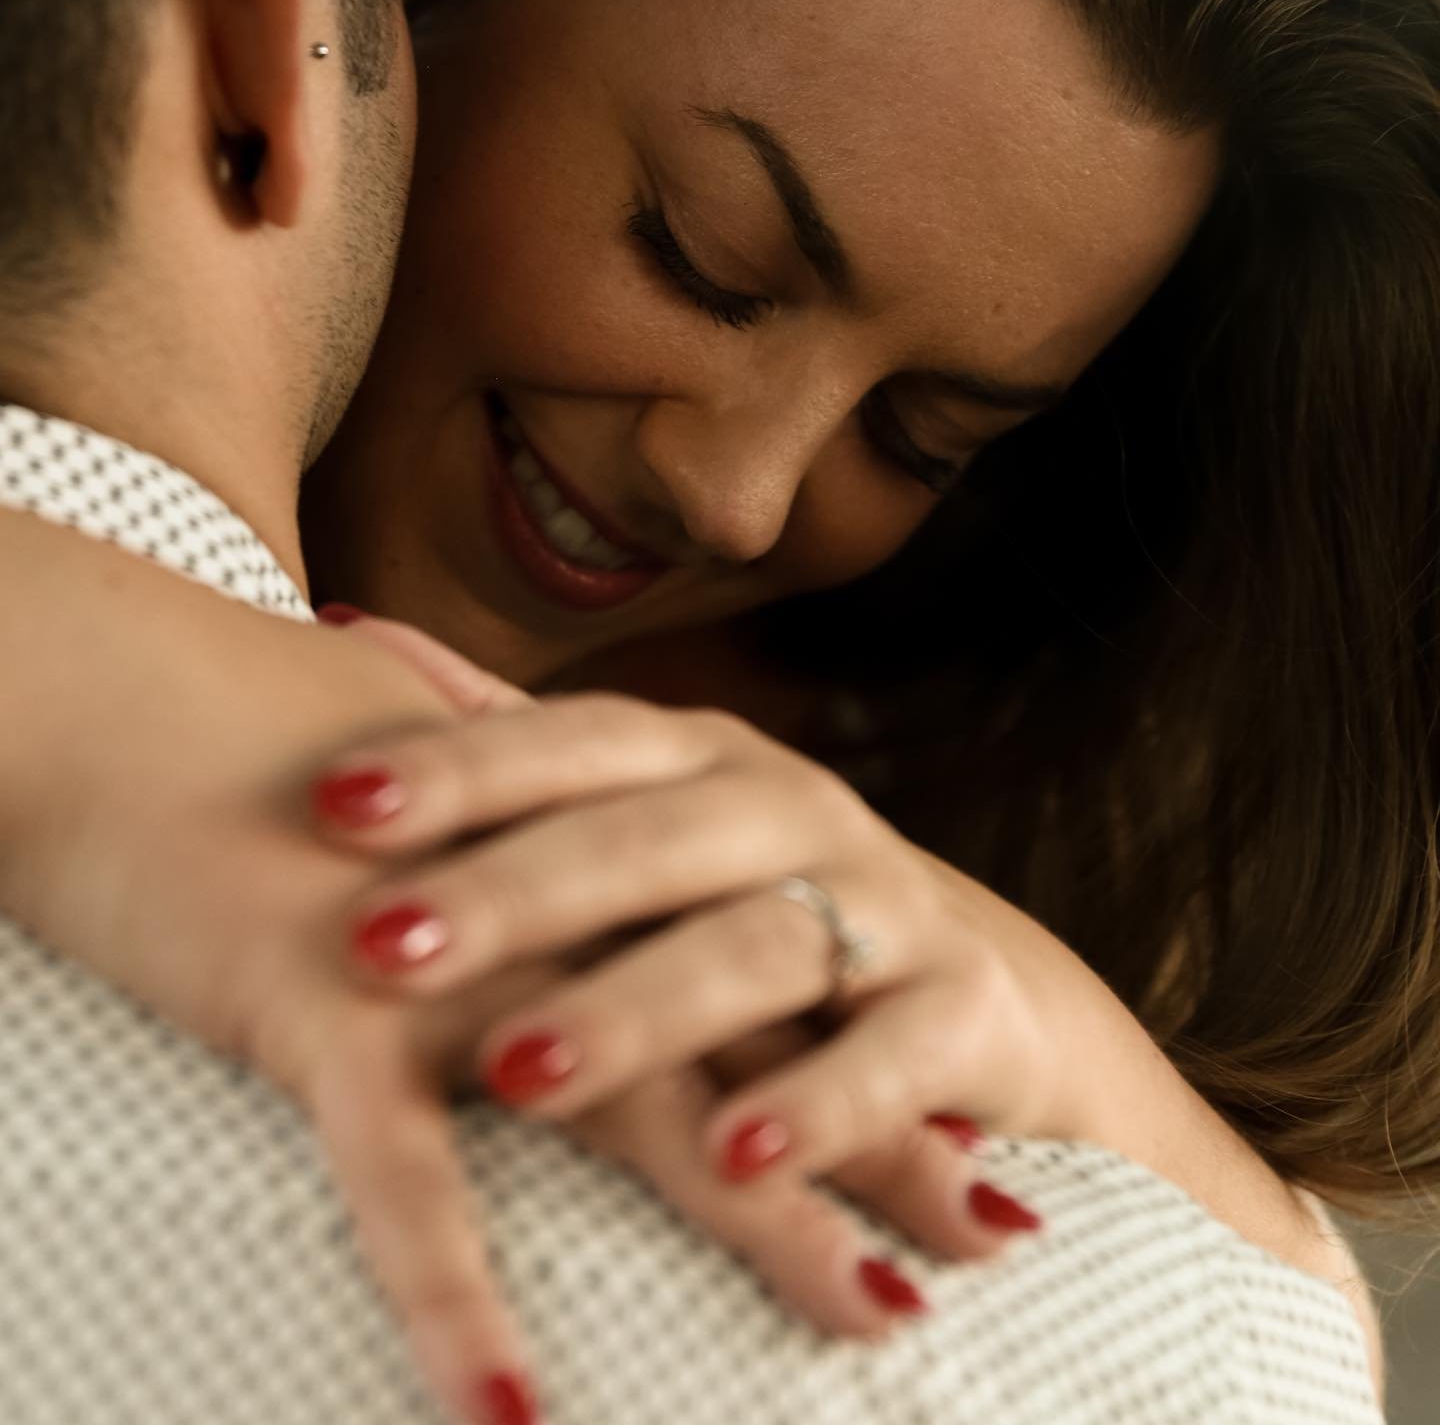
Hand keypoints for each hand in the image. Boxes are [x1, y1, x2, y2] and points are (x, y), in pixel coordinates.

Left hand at [311, 681, 1097, 1278]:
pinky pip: (892, 1057)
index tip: (329, 804)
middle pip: (650, 839)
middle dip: (517, 892)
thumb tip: (337, 630)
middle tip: (384, 946)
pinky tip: (730, 1162)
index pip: (576, 741)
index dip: (460, 767)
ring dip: (637, 1009)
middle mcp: (791, 810)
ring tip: (519, 1076)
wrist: (971, 999)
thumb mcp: (641, 810)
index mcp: (701, 758)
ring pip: (756, 946)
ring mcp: (885, 903)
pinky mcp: (964, 1010)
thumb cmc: (753, 899)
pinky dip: (816, 1108)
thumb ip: (505, 739)